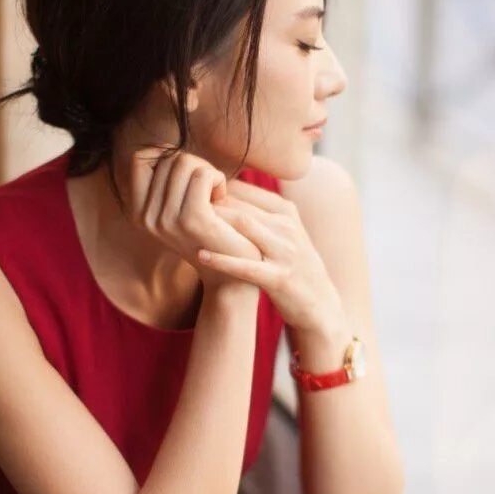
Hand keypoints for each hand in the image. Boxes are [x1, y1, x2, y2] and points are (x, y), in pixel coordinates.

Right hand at [127, 147, 263, 294]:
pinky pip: (203, 175)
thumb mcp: (179, 204)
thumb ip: (167, 178)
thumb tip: (163, 147)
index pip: (139, 159)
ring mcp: (166, 220)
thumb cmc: (211, 230)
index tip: (186, 173)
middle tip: (208, 189)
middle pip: (168, 158)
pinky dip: (218, 180)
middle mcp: (146, 217)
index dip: (166, 155)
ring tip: (215, 196)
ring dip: (208, 173)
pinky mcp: (192, 220)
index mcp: (138, 212)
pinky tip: (222, 199)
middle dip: (194, 164)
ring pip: (186, 163)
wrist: (232, 272)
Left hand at [197, 180, 341, 332]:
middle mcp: (286, 226)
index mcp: (285, 211)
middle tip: (175, 204)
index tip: (186, 192)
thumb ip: (256, 211)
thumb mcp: (281, 232)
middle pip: (240, 204)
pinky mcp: (280, 279)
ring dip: (212, 222)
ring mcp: (284, 252)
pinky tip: (199, 254)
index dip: (213, 188)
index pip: (243, 188)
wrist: (319, 305)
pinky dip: (222, 259)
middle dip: (208, 203)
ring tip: (183, 220)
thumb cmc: (291, 265)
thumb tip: (219, 191)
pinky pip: (246, 266)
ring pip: (243, 226)